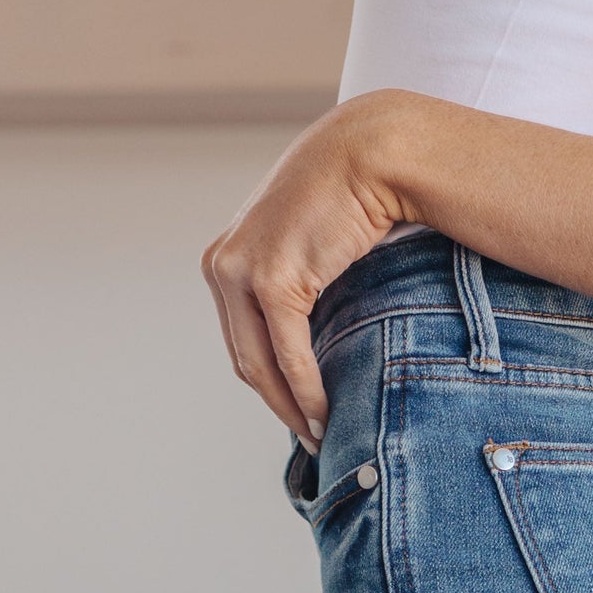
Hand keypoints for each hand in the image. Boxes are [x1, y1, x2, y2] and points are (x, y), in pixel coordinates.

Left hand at [202, 94, 425, 442]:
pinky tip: (323, 413)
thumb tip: (303, 340)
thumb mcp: (303, 244)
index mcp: (223, 260)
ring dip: (290, 408)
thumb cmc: (347, 196)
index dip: (268, 387)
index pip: (240, 342)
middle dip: (278, 406)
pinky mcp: (273, 280)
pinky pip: (288, 355)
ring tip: (319, 435)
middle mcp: (223, 266)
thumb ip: (292, 285)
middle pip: (246, 360)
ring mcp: (242, 271)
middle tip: (310, 440)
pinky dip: (306, 391)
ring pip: (261, 365)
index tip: (295, 417)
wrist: (369, 152)